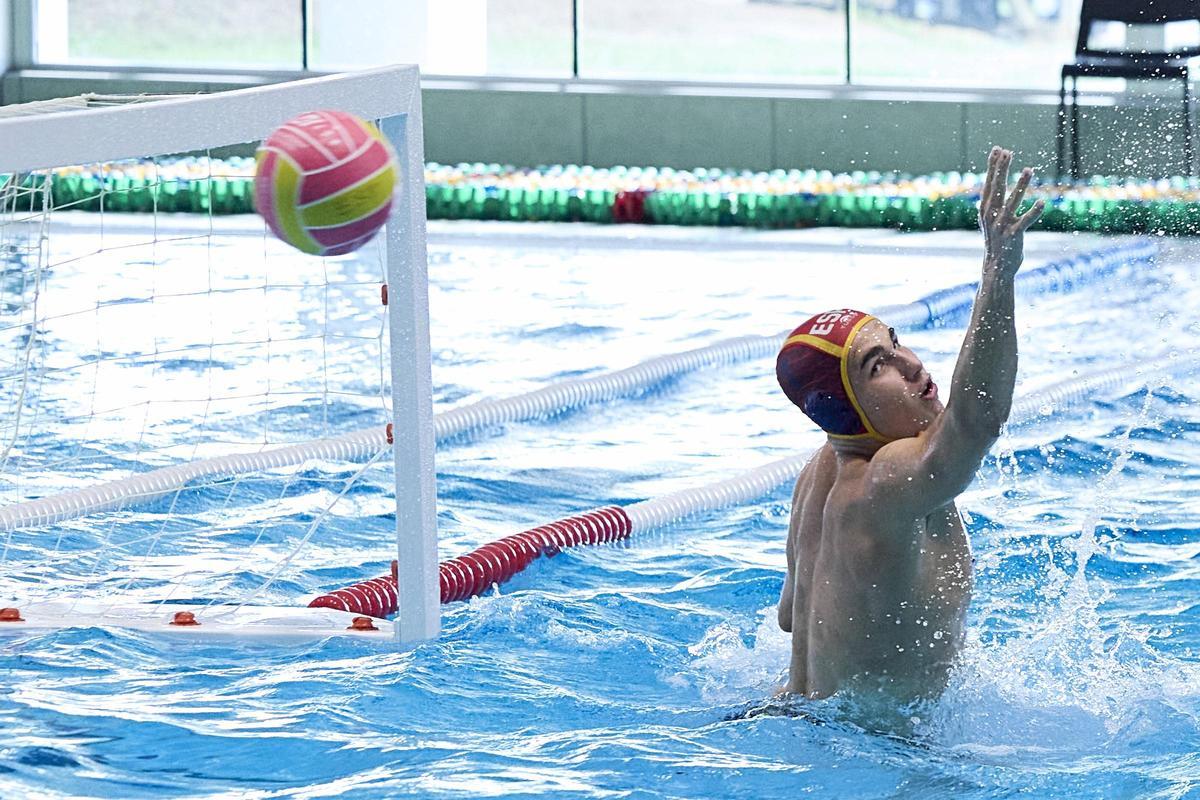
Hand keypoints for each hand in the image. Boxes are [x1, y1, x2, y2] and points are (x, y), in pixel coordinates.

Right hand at [979, 147, 1044, 277]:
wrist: (996, 267)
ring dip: (1020, 185)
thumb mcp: (991, 219)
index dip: (993, 166)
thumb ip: (994, 202)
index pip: (989, 183)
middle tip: (1007, 152)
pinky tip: (1042, 202)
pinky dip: (1034, 212)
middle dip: (1002, 169)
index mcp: (985, 210)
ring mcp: (1002, 225)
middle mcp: (991, 216)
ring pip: (1012, 202)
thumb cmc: (997, 241)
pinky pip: (1025, 221)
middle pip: (997, 188)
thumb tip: (995, 183)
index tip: (998, 149)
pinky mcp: (1014, 235)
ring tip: (1028, 169)